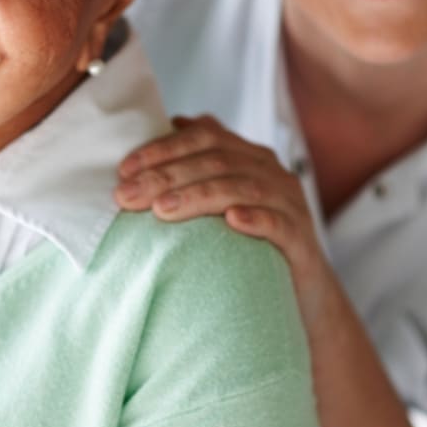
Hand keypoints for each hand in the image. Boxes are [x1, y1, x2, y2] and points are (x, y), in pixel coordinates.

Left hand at [114, 115, 322, 275]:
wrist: (302, 291)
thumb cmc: (248, 243)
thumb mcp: (219, 203)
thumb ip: (193, 172)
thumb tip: (152, 143)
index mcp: (247, 155)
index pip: (203, 135)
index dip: (163, 148)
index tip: (124, 170)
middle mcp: (270, 171)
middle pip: (216, 161)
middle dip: (166, 175)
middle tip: (128, 195)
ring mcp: (288, 202)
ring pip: (242, 188)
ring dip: (199, 196)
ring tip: (162, 210)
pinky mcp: (301, 237)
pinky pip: (278, 222)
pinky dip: (255, 218)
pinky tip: (232, 221)